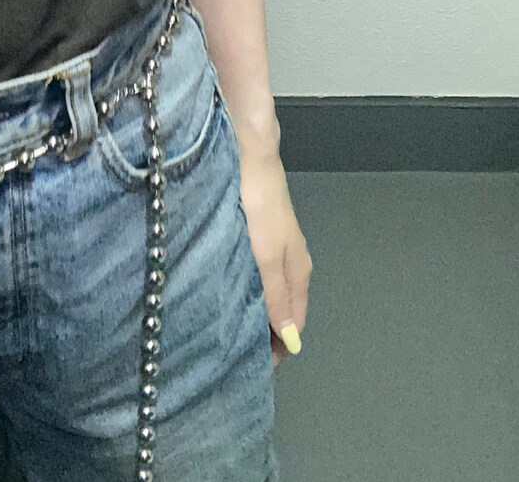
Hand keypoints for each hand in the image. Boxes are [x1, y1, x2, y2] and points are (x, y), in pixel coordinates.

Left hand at [233, 139, 311, 368]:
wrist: (248, 150)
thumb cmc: (260, 202)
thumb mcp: (267, 254)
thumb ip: (277, 296)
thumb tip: (291, 340)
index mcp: (298, 270)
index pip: (294, 322)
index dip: (277, 347)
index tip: (251, 367)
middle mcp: (289, 260)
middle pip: (281, 308)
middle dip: (262, 331)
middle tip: (230, 351)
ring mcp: (271, 245)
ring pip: (265, 289)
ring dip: (250, 308)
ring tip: (221, 326)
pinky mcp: (253, 231)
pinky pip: (251, 270)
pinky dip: (240, 284)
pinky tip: (219, 288)